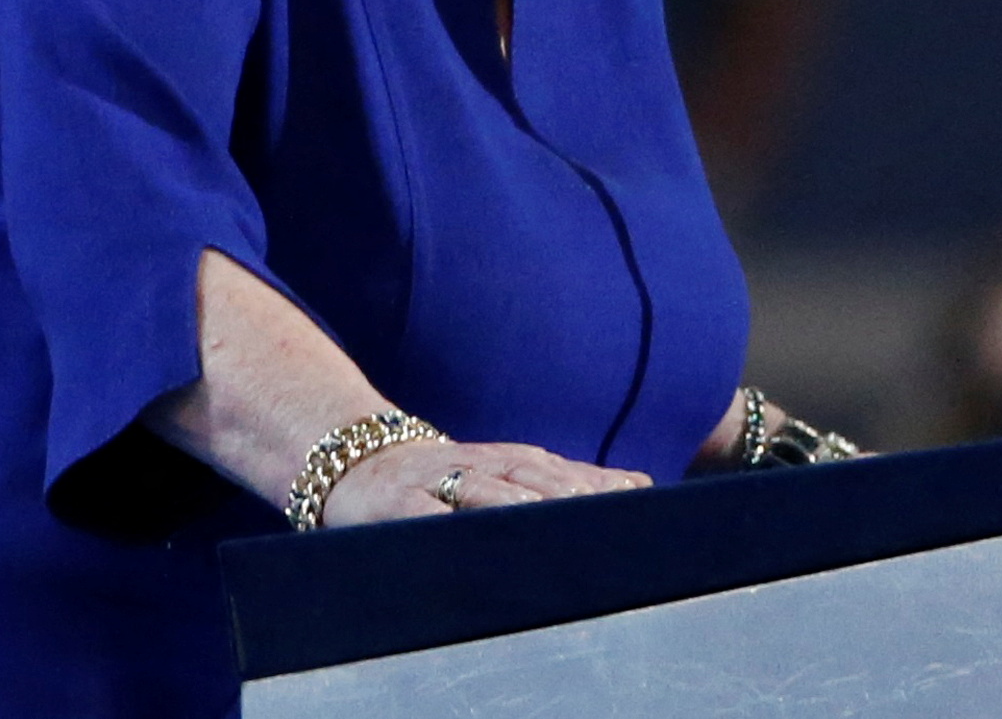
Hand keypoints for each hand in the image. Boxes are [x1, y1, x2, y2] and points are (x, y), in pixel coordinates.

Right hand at [321, 438, 650, 526]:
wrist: (361, 461)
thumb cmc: (450, 476)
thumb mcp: (509, 473)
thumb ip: (568, 481)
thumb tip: (640, 484)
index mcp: (513, 462)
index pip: (563, 472)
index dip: (597, 487)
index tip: (636, 499)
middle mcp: (481, 466)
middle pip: (530, 477)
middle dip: (565, 495)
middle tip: (601, 518)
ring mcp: (438, 481)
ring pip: (482, 491)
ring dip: (515, 504)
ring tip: (548, 521)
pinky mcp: (398, 504)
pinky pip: (424, 516)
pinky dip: (445, 524)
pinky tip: (465, 540)